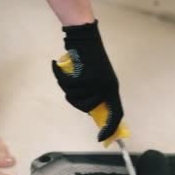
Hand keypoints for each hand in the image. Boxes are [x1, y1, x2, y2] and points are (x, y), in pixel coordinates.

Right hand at [52, 20, 123, 141]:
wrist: (84, 36)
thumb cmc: (89, 57)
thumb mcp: (99, 77)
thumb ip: (97, 93)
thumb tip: (91, 111)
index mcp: (112, 88)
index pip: (116, 113)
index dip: (110, 128)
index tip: (102, 138)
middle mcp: (106, 87)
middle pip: (87, 107)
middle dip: (75, 99)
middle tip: (72, 85)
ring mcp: (96, 82)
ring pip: (75, 97)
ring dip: (67, 86)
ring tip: (68, 73)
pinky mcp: (85, 76)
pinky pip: (68, 86)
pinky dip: (60, 76)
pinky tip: (58, 66)